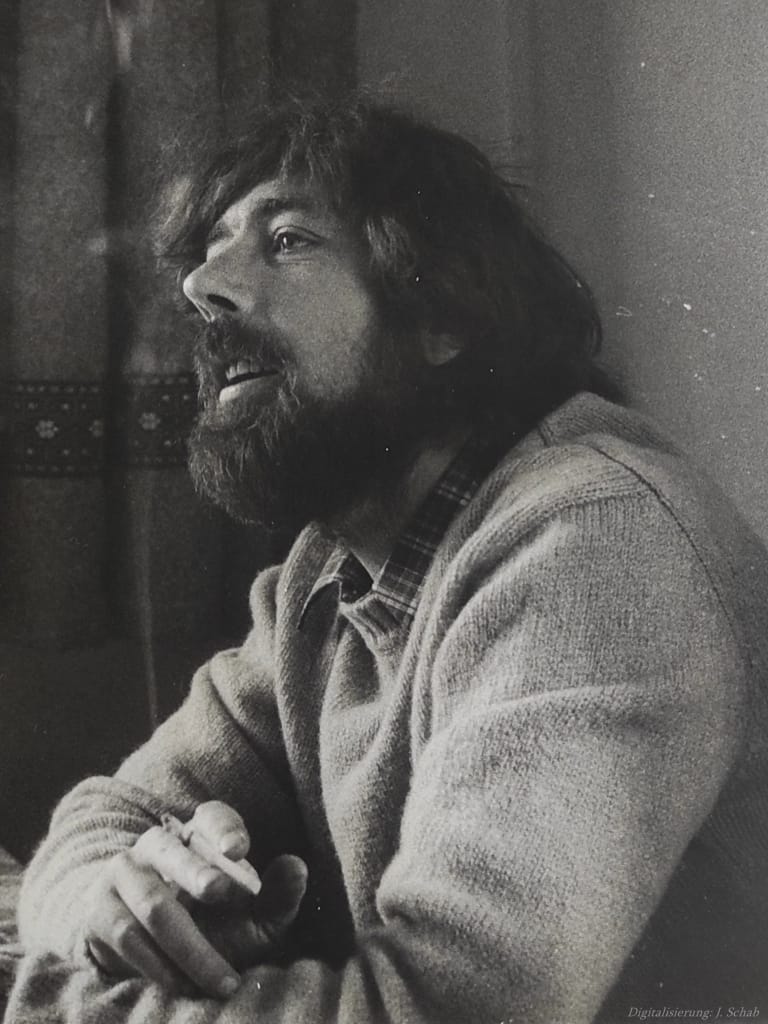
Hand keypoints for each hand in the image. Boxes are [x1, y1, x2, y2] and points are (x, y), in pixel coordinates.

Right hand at [83, 801, 307, 997]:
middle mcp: (158, 845)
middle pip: (173, 850)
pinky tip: (185, 985)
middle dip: (196, 871)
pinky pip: (128, 935)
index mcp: (198, 836)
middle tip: (219, 891)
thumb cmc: (211, 927)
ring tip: (223, 979)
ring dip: (189, 944)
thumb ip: (278, 896)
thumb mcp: (250, 916)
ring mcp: (124, 874)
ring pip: (154, 902)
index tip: (239, 849)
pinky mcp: (100, 910)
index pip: (211, 817)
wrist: (139, 950)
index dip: (224, 829)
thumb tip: (298, 867)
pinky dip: (159, 965)